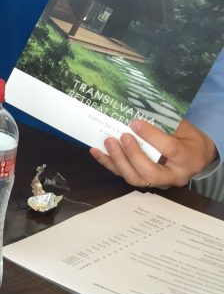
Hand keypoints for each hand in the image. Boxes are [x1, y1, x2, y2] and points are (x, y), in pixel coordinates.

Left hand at [90, 118, 218, 188]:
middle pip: (149, 172)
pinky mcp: (143, 181)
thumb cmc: (190, 141)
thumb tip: (140, 111)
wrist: (197, 159)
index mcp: (187, 159)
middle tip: (123, 136)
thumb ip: (167, 123)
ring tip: (108, 141)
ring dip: (118, 160)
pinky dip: (108, 163)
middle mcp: (173, 175)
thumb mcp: (186, 129)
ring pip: (135, 178)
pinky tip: (96, 151)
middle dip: (132, 154)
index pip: (169, 149)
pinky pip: (123, 175)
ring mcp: (158, 182)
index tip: (135, 123)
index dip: (151, 136)